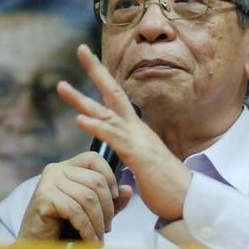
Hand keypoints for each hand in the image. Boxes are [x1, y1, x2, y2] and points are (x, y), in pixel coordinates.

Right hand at [17, 151, 132, 242]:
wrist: (37, 248)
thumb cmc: (63, 228)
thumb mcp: (92, 212)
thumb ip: (111, 201)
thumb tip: (128, 189)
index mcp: (67, 167)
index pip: (93, 158)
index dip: (109, 176)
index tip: (115, 197)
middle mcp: (56, 169)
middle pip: (95, 181)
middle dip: (107, 208)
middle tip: (107, 228)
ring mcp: (48, 182)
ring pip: (88, 197)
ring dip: (98, 222)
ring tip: (99, 238)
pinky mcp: (43, 197)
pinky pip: (76, 211)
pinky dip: (88, 229)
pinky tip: (91, 242)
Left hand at [57, 45, 192, 220]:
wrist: (186, 198)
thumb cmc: (164, 185)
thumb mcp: (141, 164)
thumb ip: (128, 154)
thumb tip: (119, 152)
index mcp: (135, 129)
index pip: (116, 99)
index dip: (102, 79)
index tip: (89, 61)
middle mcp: (136, 128)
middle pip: (113, 92)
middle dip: (96, 70)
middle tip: (81, 49)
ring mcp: (137, 139)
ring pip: (106, 112)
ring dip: (82, 99)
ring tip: (62, 86)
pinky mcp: (137, 154)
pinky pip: (113, 137)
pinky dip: (96, 127)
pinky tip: (79, 119)